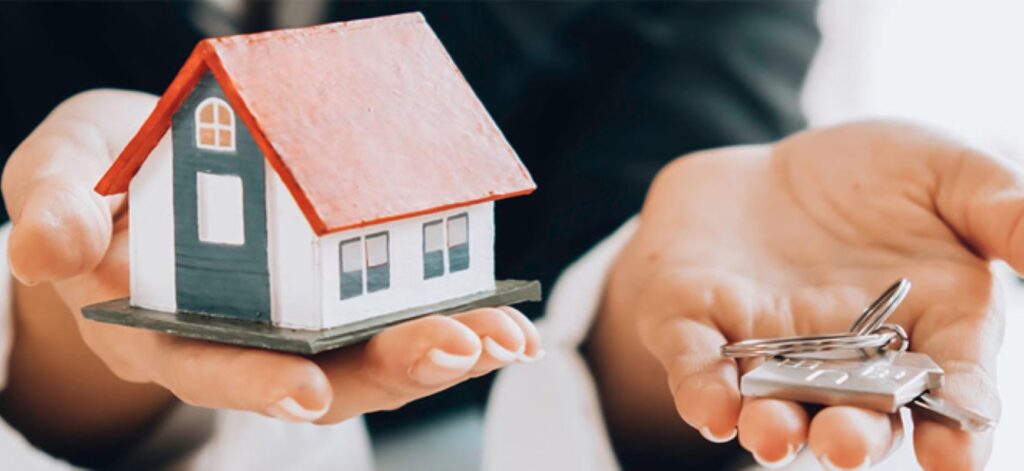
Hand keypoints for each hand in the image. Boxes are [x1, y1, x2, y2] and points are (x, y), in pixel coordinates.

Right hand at [1, 90, 541, 445]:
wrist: (138, 173)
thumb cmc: (94, 180)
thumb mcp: (55, 177)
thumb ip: (51, 210)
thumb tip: (45, 246)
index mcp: (160, 327)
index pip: (209, 365)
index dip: (255, 383)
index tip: (307, 393)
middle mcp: (236, 342)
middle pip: (316, 375)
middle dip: (391, 368)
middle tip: (458, 349)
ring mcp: (291, 324)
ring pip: (368, 359)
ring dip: (438, 352)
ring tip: (503, 337)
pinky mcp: (333, 295)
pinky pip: (390, 317)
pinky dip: (445, 313)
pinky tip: (495, 312)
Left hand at [590, 121, 1013, 469]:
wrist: (769, 162)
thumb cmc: (872, 174)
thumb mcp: (946, 172)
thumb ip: (1002, 210)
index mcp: (924, 330)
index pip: (948, 391)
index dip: (956, 429)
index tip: (954, 456)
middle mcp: (846, 360)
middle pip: (856, 416)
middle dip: (851, 437)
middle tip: (844, 446)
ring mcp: (768, 347)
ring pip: (773, 404)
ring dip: (772, 427)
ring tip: (772, 436)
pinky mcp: (698, 323)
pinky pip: (695, 365)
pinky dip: (700, 388)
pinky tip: (709, 408)